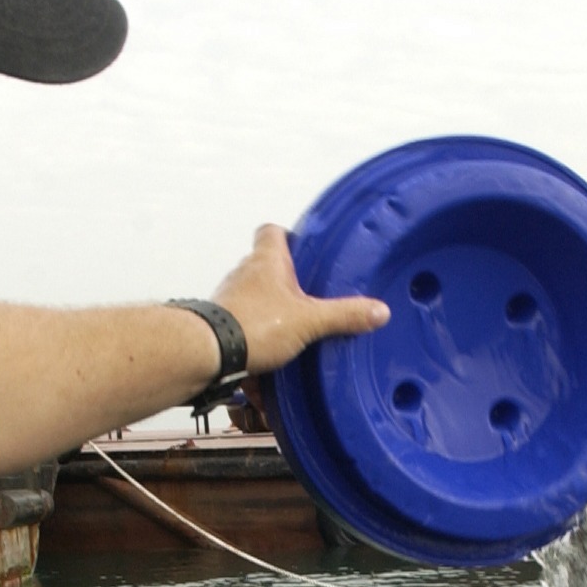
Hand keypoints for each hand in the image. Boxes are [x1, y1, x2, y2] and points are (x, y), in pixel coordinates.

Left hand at [212, 224, 386, 372]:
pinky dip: (255, 337)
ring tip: (291, 330)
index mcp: (267, 261)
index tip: (303, 247)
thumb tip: (377, 310)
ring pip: (253, 297)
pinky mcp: (221, 324)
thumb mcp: (310, 321)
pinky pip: (242, 325)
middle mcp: (244, 274)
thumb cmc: (252, 326)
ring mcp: (229, 298)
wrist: (209, 353)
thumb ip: (344, 315)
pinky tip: (270, 356)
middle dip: (284, 282)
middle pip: (265, 266)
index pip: (272, 231)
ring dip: (269, 310)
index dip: (288, 235)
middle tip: (306, 298)